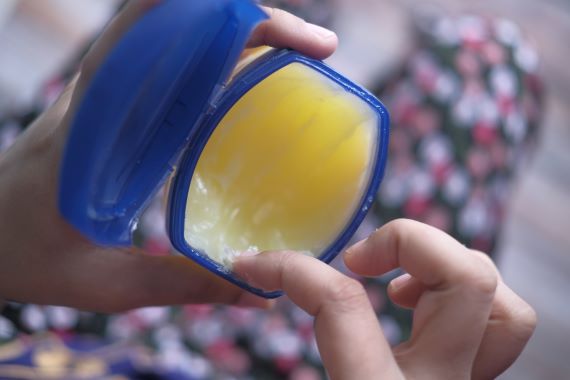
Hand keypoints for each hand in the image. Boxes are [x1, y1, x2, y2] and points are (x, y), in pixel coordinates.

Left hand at [0, 0, 336, 311]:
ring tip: (291, 57)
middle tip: (314, 50)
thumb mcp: (102, 282)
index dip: (242, 24)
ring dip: (233, 30)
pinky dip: (209, 54)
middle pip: (179, 18)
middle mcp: (100, 93)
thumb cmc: (20, 256)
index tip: (303, 46)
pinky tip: (242, 84)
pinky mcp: (106, 103)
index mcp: (95, 123)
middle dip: (254, 21)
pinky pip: (160, 59)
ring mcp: (102, 92)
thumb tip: (258, 292)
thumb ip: (181, 285)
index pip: (166, 36)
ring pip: (170, 29)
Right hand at [235, 219, 536, 378]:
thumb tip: (248, 302)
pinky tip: (416, 308)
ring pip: (501, 300)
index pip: (340, 305)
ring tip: (395, 282)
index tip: (255, 265)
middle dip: (407, 243)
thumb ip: (298, 363)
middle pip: (467, 280)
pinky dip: (463, 297)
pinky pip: (501, 324)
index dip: (292, 270)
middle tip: (356, 261)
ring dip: (447, 267)